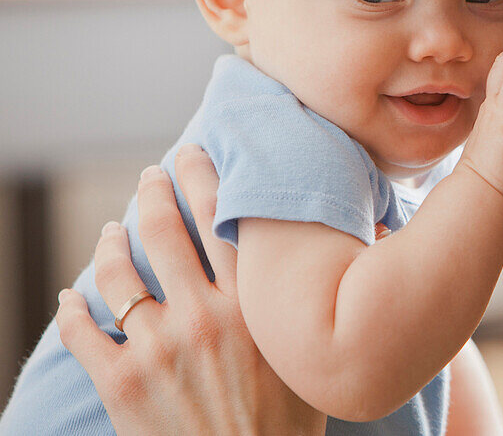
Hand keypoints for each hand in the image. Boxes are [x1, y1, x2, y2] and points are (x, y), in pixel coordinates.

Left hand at [55, 146, 325, 435]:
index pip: (221, 217)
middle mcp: (204, 316)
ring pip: (119, 272)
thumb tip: (369, 231)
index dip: (203, 176)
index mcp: (253, 304)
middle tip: (153, 176)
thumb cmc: (290, 422)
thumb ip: (321, 294)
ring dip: (110, 241)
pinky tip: (71, 295)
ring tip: (112, 229)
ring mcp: (158, 349)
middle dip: (155, 192)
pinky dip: (72, 307)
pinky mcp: (121, 384)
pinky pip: (84, 331)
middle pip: (165, 230)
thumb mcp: (314, 350)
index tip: (194, 153)